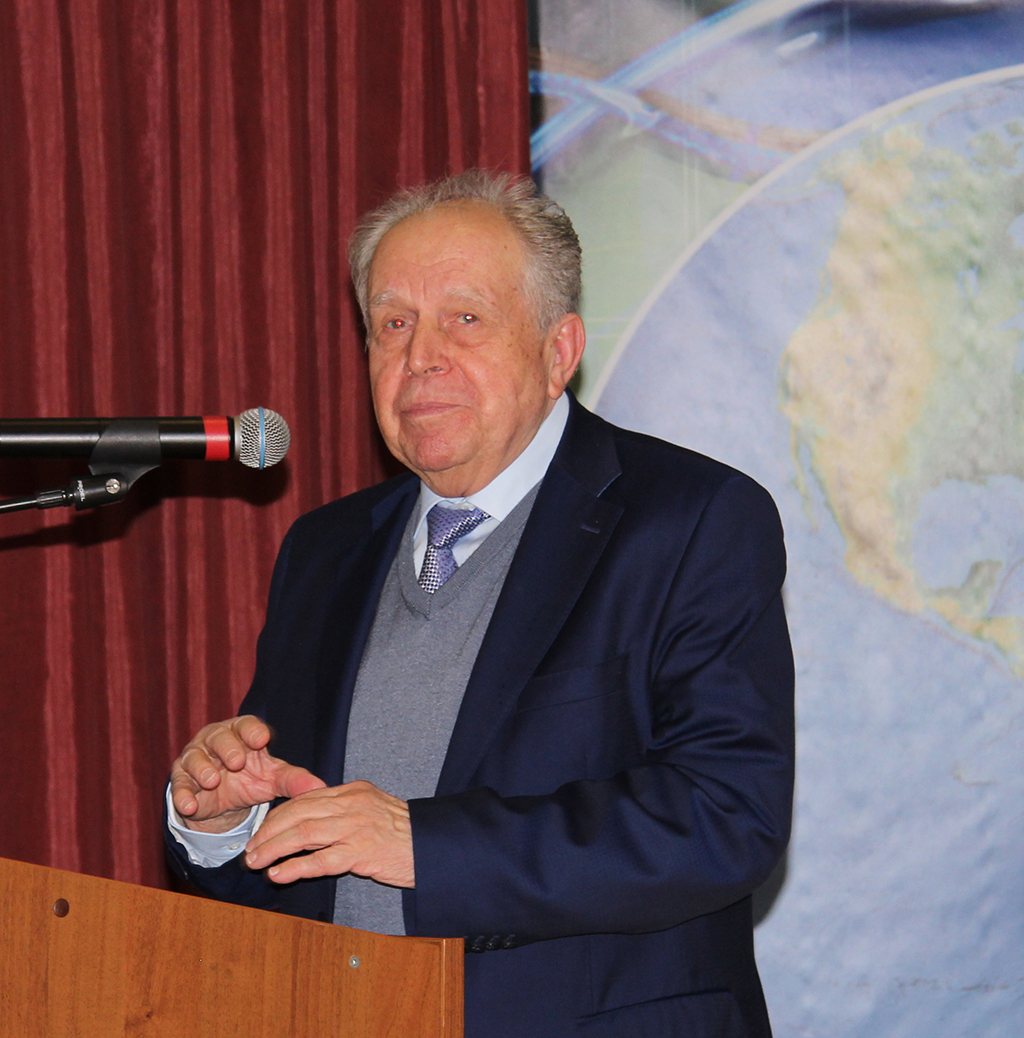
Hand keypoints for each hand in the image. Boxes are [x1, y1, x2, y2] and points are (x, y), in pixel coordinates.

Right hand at [170, 715, 326, 832]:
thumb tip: (321, 787)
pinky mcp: (181, 781)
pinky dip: (182, 794)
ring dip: (202, 768)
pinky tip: (189, 804)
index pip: (246, 725)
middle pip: (219, 738)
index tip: (262, 740)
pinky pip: (179, 785)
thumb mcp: (273, 779)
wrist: (224, 802)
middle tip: (237, 761)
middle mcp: (216, 741)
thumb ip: (294, 781)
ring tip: (211, 780)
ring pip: (195, 758)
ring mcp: (196, 759)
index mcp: (242, 734)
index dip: (252, 731)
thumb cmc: (252, 778)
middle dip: (227, 748)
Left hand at [243, 780, 413, 887]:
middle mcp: (352, 804)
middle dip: (268, 832)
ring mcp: (357, 827)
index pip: (304, 799)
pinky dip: (295, 867)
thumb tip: (309, 823)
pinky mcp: (362, 852)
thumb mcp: (372, 810)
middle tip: (250, 850)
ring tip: (255, 863)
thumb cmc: (403, 833)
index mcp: (353, 791)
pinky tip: (279, 874)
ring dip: (273, 849)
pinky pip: (321, 859)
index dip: (277, 816)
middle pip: (298, 813)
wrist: (434, 846)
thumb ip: (344, 811)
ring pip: (303, 833)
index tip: (260, 833)